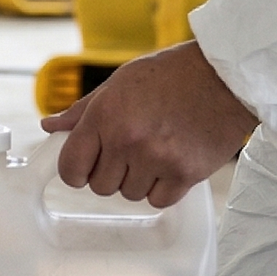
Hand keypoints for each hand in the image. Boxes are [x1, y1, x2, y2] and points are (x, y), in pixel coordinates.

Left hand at [40, 41, 256, 208]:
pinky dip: (162, 189)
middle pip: (100, 186)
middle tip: (129, 152)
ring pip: (129, 195)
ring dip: (137, 180)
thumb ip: (83, 110)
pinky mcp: (185, 174)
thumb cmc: (172, 74)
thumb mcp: (120, 82)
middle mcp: (127, 140)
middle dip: (109, 173)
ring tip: (155, 151)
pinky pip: (158, 200)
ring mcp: (157, 159)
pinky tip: (170, 164)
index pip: (71, 166)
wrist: (225, 76)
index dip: (74, 172)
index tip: (82, 169)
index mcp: (105, 116)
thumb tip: (50, 127)